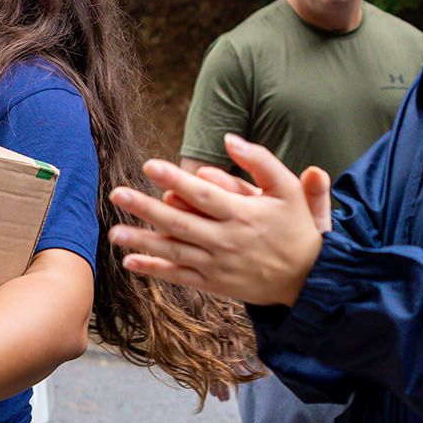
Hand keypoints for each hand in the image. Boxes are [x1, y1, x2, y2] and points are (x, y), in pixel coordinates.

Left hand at [109, 133, 326, 306]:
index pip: (203, 194)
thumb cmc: (295, 227)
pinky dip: (155, 269)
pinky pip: (180, 276)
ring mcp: (219, 264)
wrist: (308, 277)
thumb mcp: (288, 189)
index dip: (175, 180)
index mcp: (243, 214)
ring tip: (113, 232)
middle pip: (180, 223)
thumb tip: (230, 139)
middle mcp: (227, 240)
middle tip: (117, 194)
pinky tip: (130, 261)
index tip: (150, 165)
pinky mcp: (215, 283)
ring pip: (175, 251)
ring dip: (142, 241)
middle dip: (147, 208)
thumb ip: (261, 161)